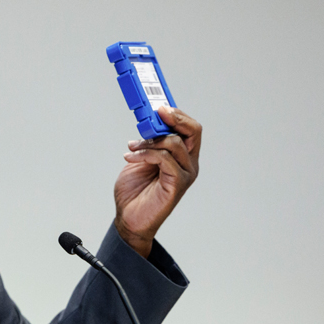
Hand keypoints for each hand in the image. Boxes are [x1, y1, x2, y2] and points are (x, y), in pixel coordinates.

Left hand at [114, 106, 200, 256]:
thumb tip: (149, 124)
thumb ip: (149, 143)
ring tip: (132, 147)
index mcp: (182, 156)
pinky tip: (131, 157)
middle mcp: (188, 163)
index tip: (159, 106)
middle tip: (157, 112)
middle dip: (175, 117)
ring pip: (175, 143)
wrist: (129, 218)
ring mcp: (185, 174)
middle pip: (194, 131)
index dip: (177, 114)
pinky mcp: (178, 184)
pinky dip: (146, 154)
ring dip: (150, 141)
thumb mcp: (140, 159)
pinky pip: (165, 159)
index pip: (190, 128)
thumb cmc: (135, 191)